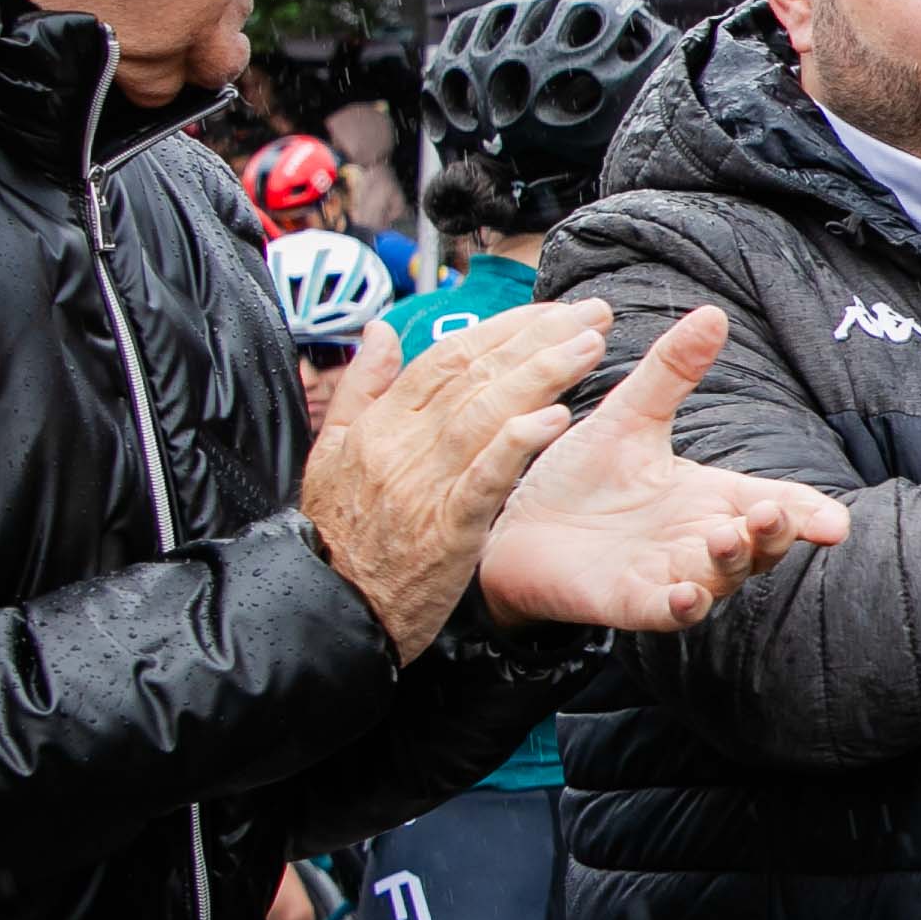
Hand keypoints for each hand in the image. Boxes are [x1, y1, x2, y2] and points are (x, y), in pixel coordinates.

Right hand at [302, 298, 617, 660]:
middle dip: (539, 338)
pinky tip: (555, 418)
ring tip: (588, 348)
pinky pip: (485, 478)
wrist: (328, 608)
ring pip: (486, 414)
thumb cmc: (338, 533)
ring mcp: (424, 485)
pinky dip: (518, 444)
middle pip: (476, 375)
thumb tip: (381, 329)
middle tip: (591, 314)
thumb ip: (362, 388)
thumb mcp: (331, 452)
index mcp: (380, 424)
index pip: (447, 358)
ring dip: (542, 375)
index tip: (552, 312)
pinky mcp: (446, 528)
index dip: (504, 329)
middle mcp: (402, 445)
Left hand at [478, 304, 851, 632]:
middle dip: (775, 535)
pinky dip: (684, 607)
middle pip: (761, 548)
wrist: (514, 523)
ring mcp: (670, 575)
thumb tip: (714, 313)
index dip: (808, 515)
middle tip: (769, 514)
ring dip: (731, 562)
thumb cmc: (579, 476)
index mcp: (710, 497)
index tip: (835, 522)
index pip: (775, 505)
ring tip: (723, 536)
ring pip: (722, 580)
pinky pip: (669, 614)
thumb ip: (671, 372)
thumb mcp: (629, 417)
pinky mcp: (630, 603)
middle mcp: (699, 540)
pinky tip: (688, 592)